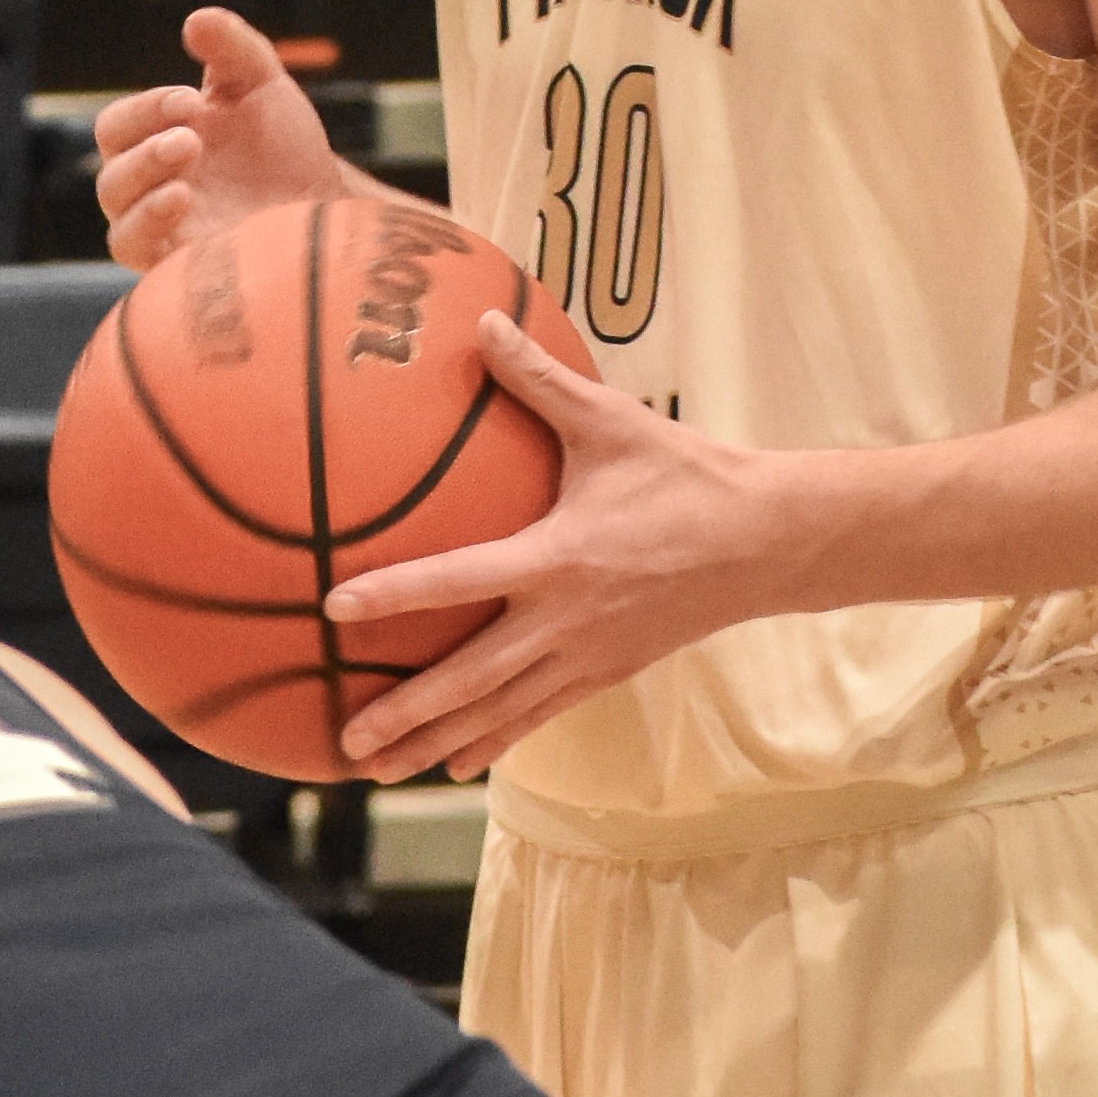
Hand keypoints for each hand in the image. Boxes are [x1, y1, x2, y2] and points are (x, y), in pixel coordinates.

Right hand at [93, 3, 346, 271]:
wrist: (326, 202)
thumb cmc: (283, 146)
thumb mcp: (262, 84)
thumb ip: (232, 49)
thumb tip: (196, 19)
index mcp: (157, 141)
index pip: (118, 125)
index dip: (145, 109)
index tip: (190, 100)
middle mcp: (151, 187)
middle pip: (110, 169)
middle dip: (144, 142)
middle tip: (191, 133)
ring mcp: (165, 229)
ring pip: (117, 213)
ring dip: (143, 178)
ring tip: (186, 154)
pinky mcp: (181, 264)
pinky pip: (137, 251)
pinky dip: (148, 224)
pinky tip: (183, 200)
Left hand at [326, 312, 777, 776]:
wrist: (764, 541)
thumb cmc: (685, 474)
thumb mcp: (612, 421)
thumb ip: (541, 379)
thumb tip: (484, 324)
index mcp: (557, 558)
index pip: (458, 580)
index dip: (394, 593)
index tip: (333, 609)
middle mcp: (564, 620)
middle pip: (470, 680)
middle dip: (405, 713)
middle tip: (346, 741)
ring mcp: (586, 657)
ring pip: (499, 713)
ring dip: (437, 743)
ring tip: (381, 772)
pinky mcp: (607, 673)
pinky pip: (538, 716)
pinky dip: (494, 742)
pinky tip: (456, 764)